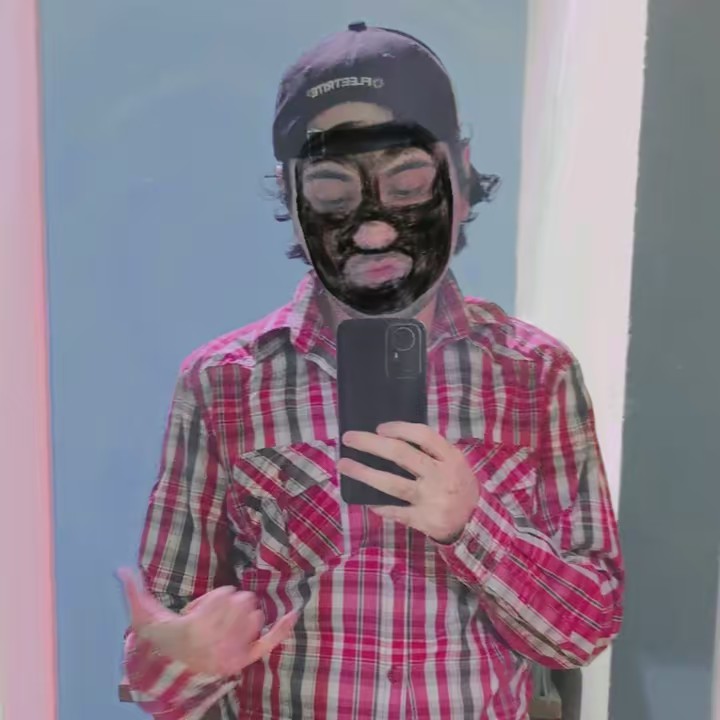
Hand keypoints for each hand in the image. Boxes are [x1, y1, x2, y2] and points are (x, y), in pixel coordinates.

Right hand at [118, 568, 298, 676]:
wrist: (170, 679)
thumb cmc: (160, 643)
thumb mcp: (144, 618)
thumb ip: (134, 592)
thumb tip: (120, 569)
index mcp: (198, 625)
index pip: (224, 594)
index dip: (214, 598)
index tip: (199, 611)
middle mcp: (219, 638)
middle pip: (242, 601)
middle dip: (229, 604)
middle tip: (213, 618)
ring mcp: (234, 650)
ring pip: (254, 616)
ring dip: (244, 615)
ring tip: (226, 625)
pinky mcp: (245, 659)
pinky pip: (268, 641)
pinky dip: (281, 627)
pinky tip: (292, 612)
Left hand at [337, 422, 479, 542]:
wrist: (475, 522)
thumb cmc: (458, 485)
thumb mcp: (455, 463)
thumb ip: (431, 451)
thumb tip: (390, 436)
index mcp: (451, 457)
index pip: (423, 435)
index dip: (399, 428)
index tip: (379, 427)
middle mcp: (441, 476)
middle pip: (401, 455)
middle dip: (371, 444)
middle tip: (349, 438)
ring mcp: (431, 499)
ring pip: (392, 484)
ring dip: (364, 473)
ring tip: (344, 465)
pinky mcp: (424, 520)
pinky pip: (395, 510)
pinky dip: (379, 505)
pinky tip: (364, 499)